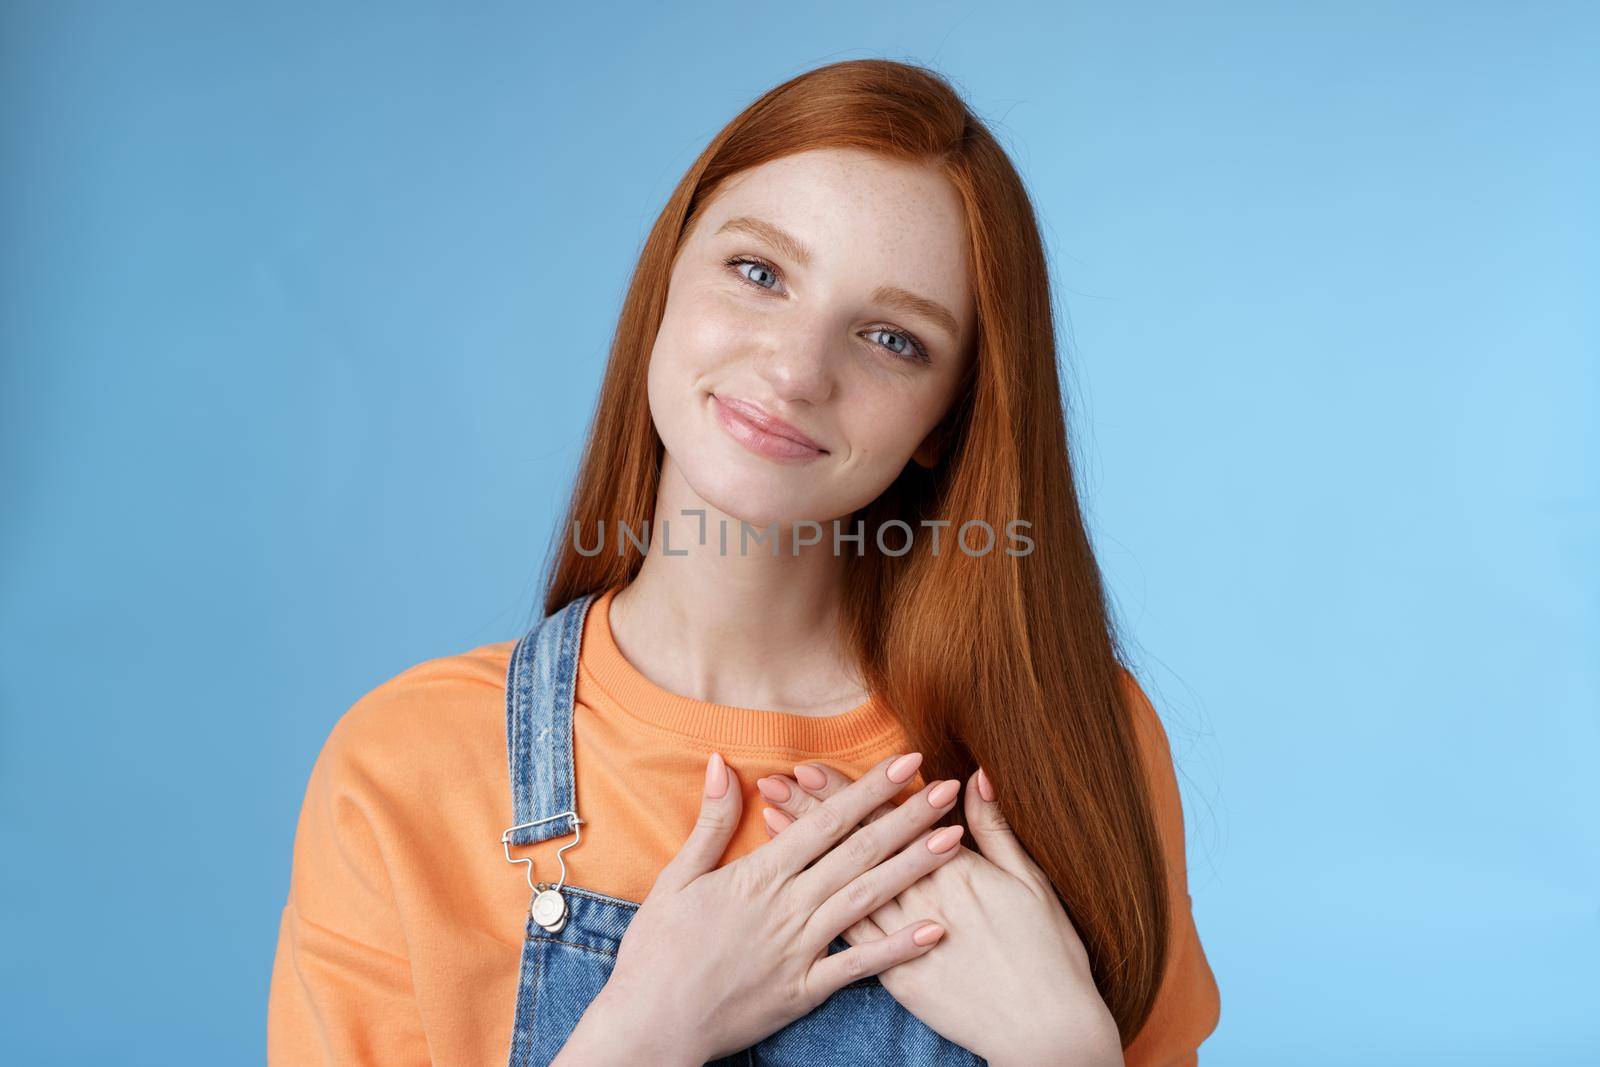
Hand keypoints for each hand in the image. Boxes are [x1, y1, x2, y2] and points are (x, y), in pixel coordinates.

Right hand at [559, 750, 967, 1064]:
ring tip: (955, 840)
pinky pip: (859, 967)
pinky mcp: (805, 990)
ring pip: (868, 899)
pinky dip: (898, 949)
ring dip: (914, 868)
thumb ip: (710, 821)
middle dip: (908, 817)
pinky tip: (936, 930)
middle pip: (859, 852)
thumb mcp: (676, 877)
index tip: (907, 762)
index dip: (870, 789)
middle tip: (950, 789)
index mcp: (759, 874)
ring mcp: (801, 949)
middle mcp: (788, 906)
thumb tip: (720, 762)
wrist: (651, 1024)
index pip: (826, 820)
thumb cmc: (657, 951)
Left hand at [756, 764, 1123, 1066]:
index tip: (811, 768)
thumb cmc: (1048, 954)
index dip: (848, 792)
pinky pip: (853, 940)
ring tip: (770, 822)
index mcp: (955, 870)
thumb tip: (976, 776)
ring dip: (807, 855)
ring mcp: (906, 941)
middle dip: (812, 812)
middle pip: (857, 847)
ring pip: (844, 887)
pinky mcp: (899, 979)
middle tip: (774, 783)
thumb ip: (997, 829)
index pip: (889, 820)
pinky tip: (795, 889)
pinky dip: (820, 907)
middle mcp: (923, 900)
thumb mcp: (1031, 882)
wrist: (1047, 1032)